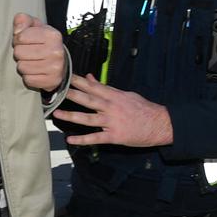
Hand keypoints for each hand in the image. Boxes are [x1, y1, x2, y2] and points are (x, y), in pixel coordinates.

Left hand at [12, 13, 65, 91]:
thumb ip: (23, 20)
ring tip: (31, 61)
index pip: (20, 37)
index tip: (24, 42)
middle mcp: (56, 51)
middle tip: (27, 53)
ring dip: (23, 65)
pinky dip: (28, 76)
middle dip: (19, 52)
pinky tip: (34, 71)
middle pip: (19, 52)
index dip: (17, 39)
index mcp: (52, 35)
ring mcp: (55, 68)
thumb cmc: (43, 43)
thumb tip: (17, 30)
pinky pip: (28, 80)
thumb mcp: (35, 26)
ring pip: (21, 67)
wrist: (60, 63)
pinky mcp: (52, 81)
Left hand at [52, 73, 172, 146]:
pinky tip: (71, 140)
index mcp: (114, 96)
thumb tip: (91, 77)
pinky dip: (83, 140)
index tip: (65, 76)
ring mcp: (112, 122)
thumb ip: (106, 88)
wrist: (160, 124)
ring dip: (71, 116)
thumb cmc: (143, 108)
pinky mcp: (114, 136)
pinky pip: (96, 138)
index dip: (78, 81)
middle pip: (88, 99)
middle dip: (71, 94)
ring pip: (88, 119)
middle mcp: (111, 107)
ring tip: (57, 114)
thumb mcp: (126, 94)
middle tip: (56, 91)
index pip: (93, 86)